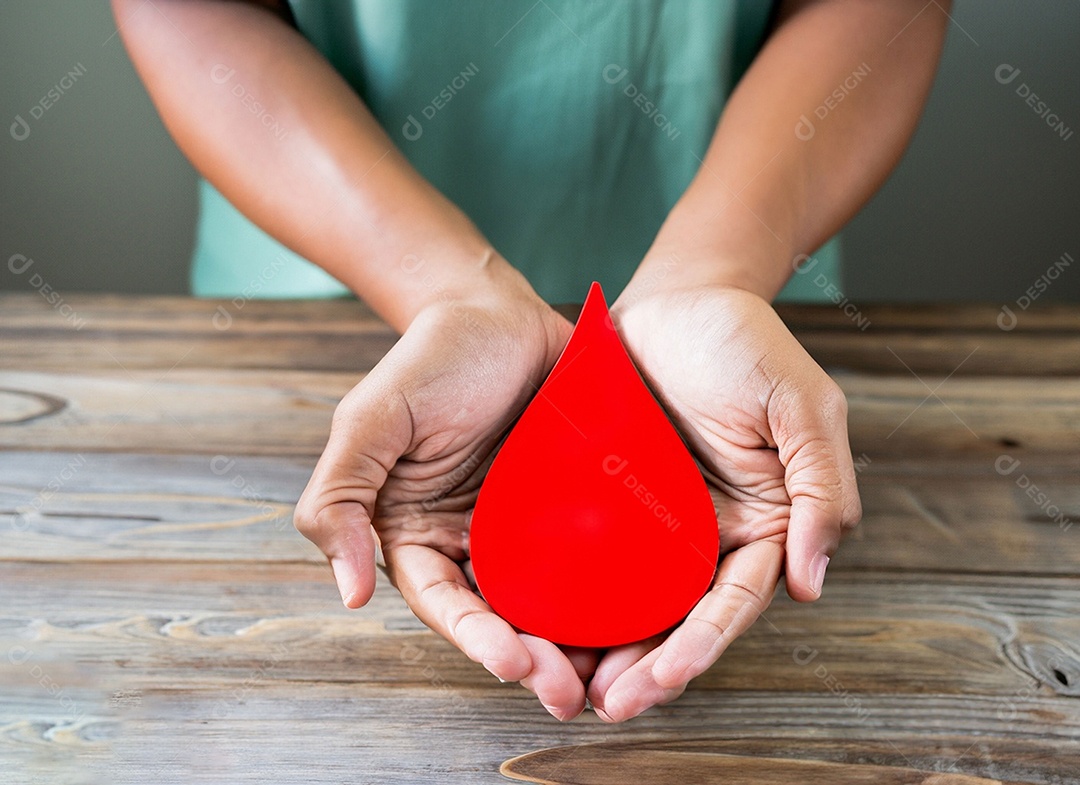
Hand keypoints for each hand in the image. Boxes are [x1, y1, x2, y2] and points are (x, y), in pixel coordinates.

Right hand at [294, 267, 596, 720]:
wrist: (498, 309)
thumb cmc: (429, 359)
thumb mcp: (370, 419)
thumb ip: (339, 497)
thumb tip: (348, 591)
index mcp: (419, 532)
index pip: (444, 601)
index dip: (475, 637)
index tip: (512, 662)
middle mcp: (475, 539)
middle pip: (503, 615)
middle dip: (534, 660)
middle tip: (568, 693)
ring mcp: (530, 524)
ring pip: (555, 597)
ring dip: (579, 641)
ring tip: (611, 676)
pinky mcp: (577, 503)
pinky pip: (598, 552)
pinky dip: (616, 588)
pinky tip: (645, 613)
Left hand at [587, 284, 861, 721]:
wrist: (680, 297)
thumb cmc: (749, 345)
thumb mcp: (804, 407)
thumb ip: (822, 490)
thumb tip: (812, 583)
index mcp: (765, 525)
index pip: (733, 602)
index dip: (701, 646)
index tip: (663, 679)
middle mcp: (708, 534)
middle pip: (677, 616)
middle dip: (647, 666)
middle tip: (607, 704)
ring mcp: (655, 519)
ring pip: (630, 597)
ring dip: (604, 645)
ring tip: (568, 685)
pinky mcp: (609, 498)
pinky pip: (588, 552)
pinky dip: (571, 591)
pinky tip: (540, 619)